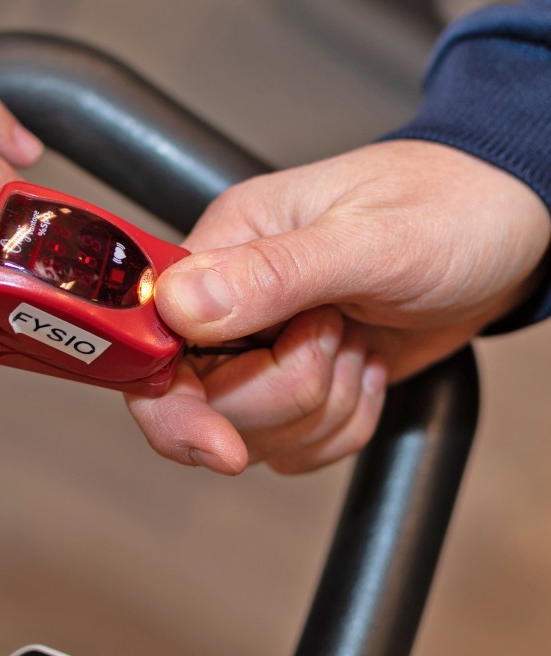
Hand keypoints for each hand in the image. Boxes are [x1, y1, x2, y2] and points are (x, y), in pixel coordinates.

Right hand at [128, 140, 550, 474]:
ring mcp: (261, 346)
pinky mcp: (294, 382)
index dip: (174, 402)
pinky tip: (366, 368)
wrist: (503, 230)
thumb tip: (178, 306)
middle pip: (202, 402)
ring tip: (359, 340)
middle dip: (285, 391)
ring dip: (323, 405)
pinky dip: (342, 425)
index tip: (220, 444)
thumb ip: (273, 273)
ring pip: (253, 433)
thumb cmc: (444, 210)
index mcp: (226, 245)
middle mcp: (230, 299)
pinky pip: (295, 446)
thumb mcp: (370, 240)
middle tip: (338, 333)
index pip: (153, 337)